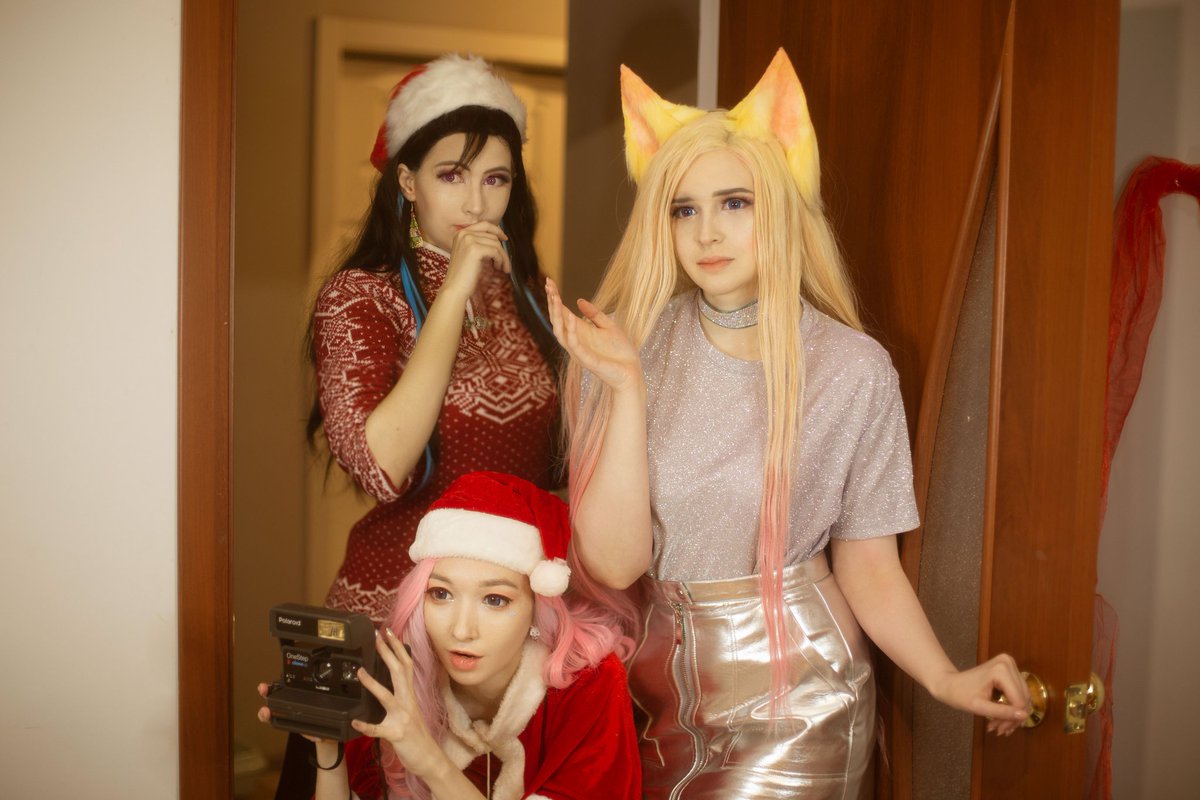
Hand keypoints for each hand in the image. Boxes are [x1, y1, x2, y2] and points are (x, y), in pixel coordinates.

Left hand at [352, 628, 447, 779]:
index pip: (406, 665)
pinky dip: (366, 726)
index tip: (389, 632)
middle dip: (388, 653)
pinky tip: (355, 722)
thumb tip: (393, 680)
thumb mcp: (410, 710)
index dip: (398, 647)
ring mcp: (403, 718)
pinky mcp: (396, 735)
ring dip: (373, 684)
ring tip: (359, 672)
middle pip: (399, 673)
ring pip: (387, 697)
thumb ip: (402, 695)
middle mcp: (408, 702)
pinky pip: (379, 730)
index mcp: (410, 695)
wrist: (429, 758)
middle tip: (378, 637)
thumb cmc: (416, 734)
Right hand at [441, 221, 509, 304]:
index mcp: (460, 233)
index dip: (497, 231)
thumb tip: (498, 238)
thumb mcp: (469, 254)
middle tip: (505, 263)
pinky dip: (500, 260)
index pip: (484, 225)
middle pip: (492, 236)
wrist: (455, 289)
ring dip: (502, 257)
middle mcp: (463, 234)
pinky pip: (496, 251)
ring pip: (496, 244)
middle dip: (501, 250)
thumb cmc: (463, 275)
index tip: (505, 239)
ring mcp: (468, 240)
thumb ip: (478, 243)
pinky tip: (498, 268)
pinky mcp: (475, 249)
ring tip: (501, 268)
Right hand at [546, 278, 642, 391]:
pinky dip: (570, 332)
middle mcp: (575, 342)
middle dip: (552, 304)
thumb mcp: (609, 326)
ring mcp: (579, 352)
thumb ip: (594, 314)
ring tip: (556, 298)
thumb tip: (579, 300)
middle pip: (556, 321)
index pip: (561, 314)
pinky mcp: (587, 360)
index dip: (554, 298)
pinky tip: (570, 317)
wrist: (631, 373)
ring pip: (560, 333)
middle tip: (549, 286)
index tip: (549, 281)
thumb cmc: (621, 352)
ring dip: (557, 316)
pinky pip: (574, 345)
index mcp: (580, 333)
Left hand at [928, 654, 1030, 735]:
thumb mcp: (979, 707)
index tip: (1000, 730)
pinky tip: (1001, 718)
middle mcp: (1008, 663)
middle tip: (999, 730)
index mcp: (1001, 670)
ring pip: (1022, 697)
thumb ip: (1002, 712)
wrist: (949, 683)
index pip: (1018, 701)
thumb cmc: (959, 694)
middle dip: (1012, 718)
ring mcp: (1009, 664)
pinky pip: (1018, 693)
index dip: (1012, 719)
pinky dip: (1011, 707)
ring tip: (998, 726)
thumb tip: (1025, 716)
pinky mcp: (1009, 669)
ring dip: (1012, 714)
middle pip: (1022, 698)